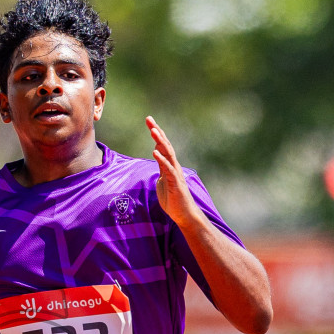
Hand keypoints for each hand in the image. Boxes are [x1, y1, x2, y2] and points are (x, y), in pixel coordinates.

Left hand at [147, 116, 204, 230]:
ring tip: (153, 130)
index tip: (149, 121)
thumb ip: (161, 168)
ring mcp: (176, 173)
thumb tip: (157, 157)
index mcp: (169, 165)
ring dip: (160, 141)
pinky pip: (168, 169)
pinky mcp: (176, 182)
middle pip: (165, 145)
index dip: (156, 133)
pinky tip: (155, 151)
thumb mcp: (163, 181)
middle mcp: (174, 166)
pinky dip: (162, 159)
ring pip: (168, 154)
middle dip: (157, 131)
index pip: (162, 145)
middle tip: (149, 119)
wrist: (184, 214)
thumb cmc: (173, 200)